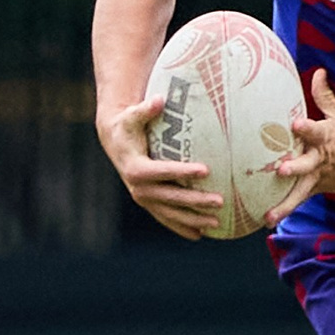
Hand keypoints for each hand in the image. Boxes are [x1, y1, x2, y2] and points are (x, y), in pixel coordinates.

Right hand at [97, 95, 224, 240]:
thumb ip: (145, 109)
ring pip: (170, 213)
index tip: (205, 170)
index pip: (161, 171)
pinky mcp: (149, 204)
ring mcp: (144, 199)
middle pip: (169, 198)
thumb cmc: (128, 125)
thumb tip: (159, 99)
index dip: (181, 172)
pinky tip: (201, 235)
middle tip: (219, 201)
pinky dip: (182, 227)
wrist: (115, 143)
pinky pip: (167, 218)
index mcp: (135, 167)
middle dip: (194, 202)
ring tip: (217, 224)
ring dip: (193, 220)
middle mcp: (138, 188)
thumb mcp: (133, 115)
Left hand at [273, 70, 334, 219]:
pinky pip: (299, 200)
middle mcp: (321, 159)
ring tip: (268, 216)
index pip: (316, 130)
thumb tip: (318, 71)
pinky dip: (285, 209)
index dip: (306, 127)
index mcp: (327, 137)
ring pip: (300, 191)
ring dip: (284, 203)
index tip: (296, 124)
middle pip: (306, 164)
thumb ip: (324, 97)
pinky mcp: (317, 188)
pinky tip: (267, 219)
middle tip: (282, 170)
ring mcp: (319, 177)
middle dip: (294, 167)